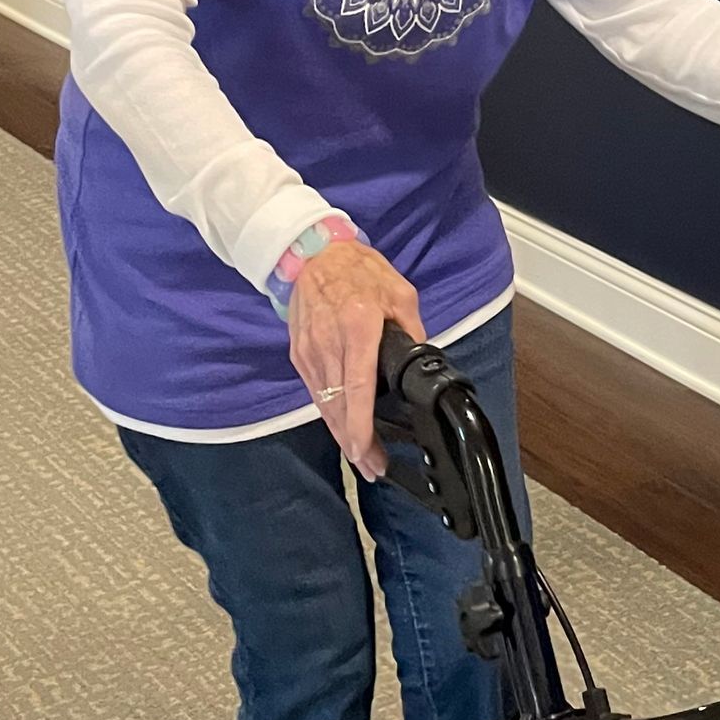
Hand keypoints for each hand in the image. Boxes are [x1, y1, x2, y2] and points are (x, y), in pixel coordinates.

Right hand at [286, 239, 425, 476]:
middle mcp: (328, 343)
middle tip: (372, 468)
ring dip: (340, 433)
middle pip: (337, 405)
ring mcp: (309, 350)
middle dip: (353, 442)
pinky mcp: (299, 354)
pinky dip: (329, 412)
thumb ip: (411, 331)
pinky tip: (343, 427)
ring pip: (324, 403)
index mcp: (358, 327)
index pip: (356, 386)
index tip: (364, 450)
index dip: (359, 424)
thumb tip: (421, 362)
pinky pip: (315, 391)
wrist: (313, 252)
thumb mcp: (400, 294)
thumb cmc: (360, 270)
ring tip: (362, 456)